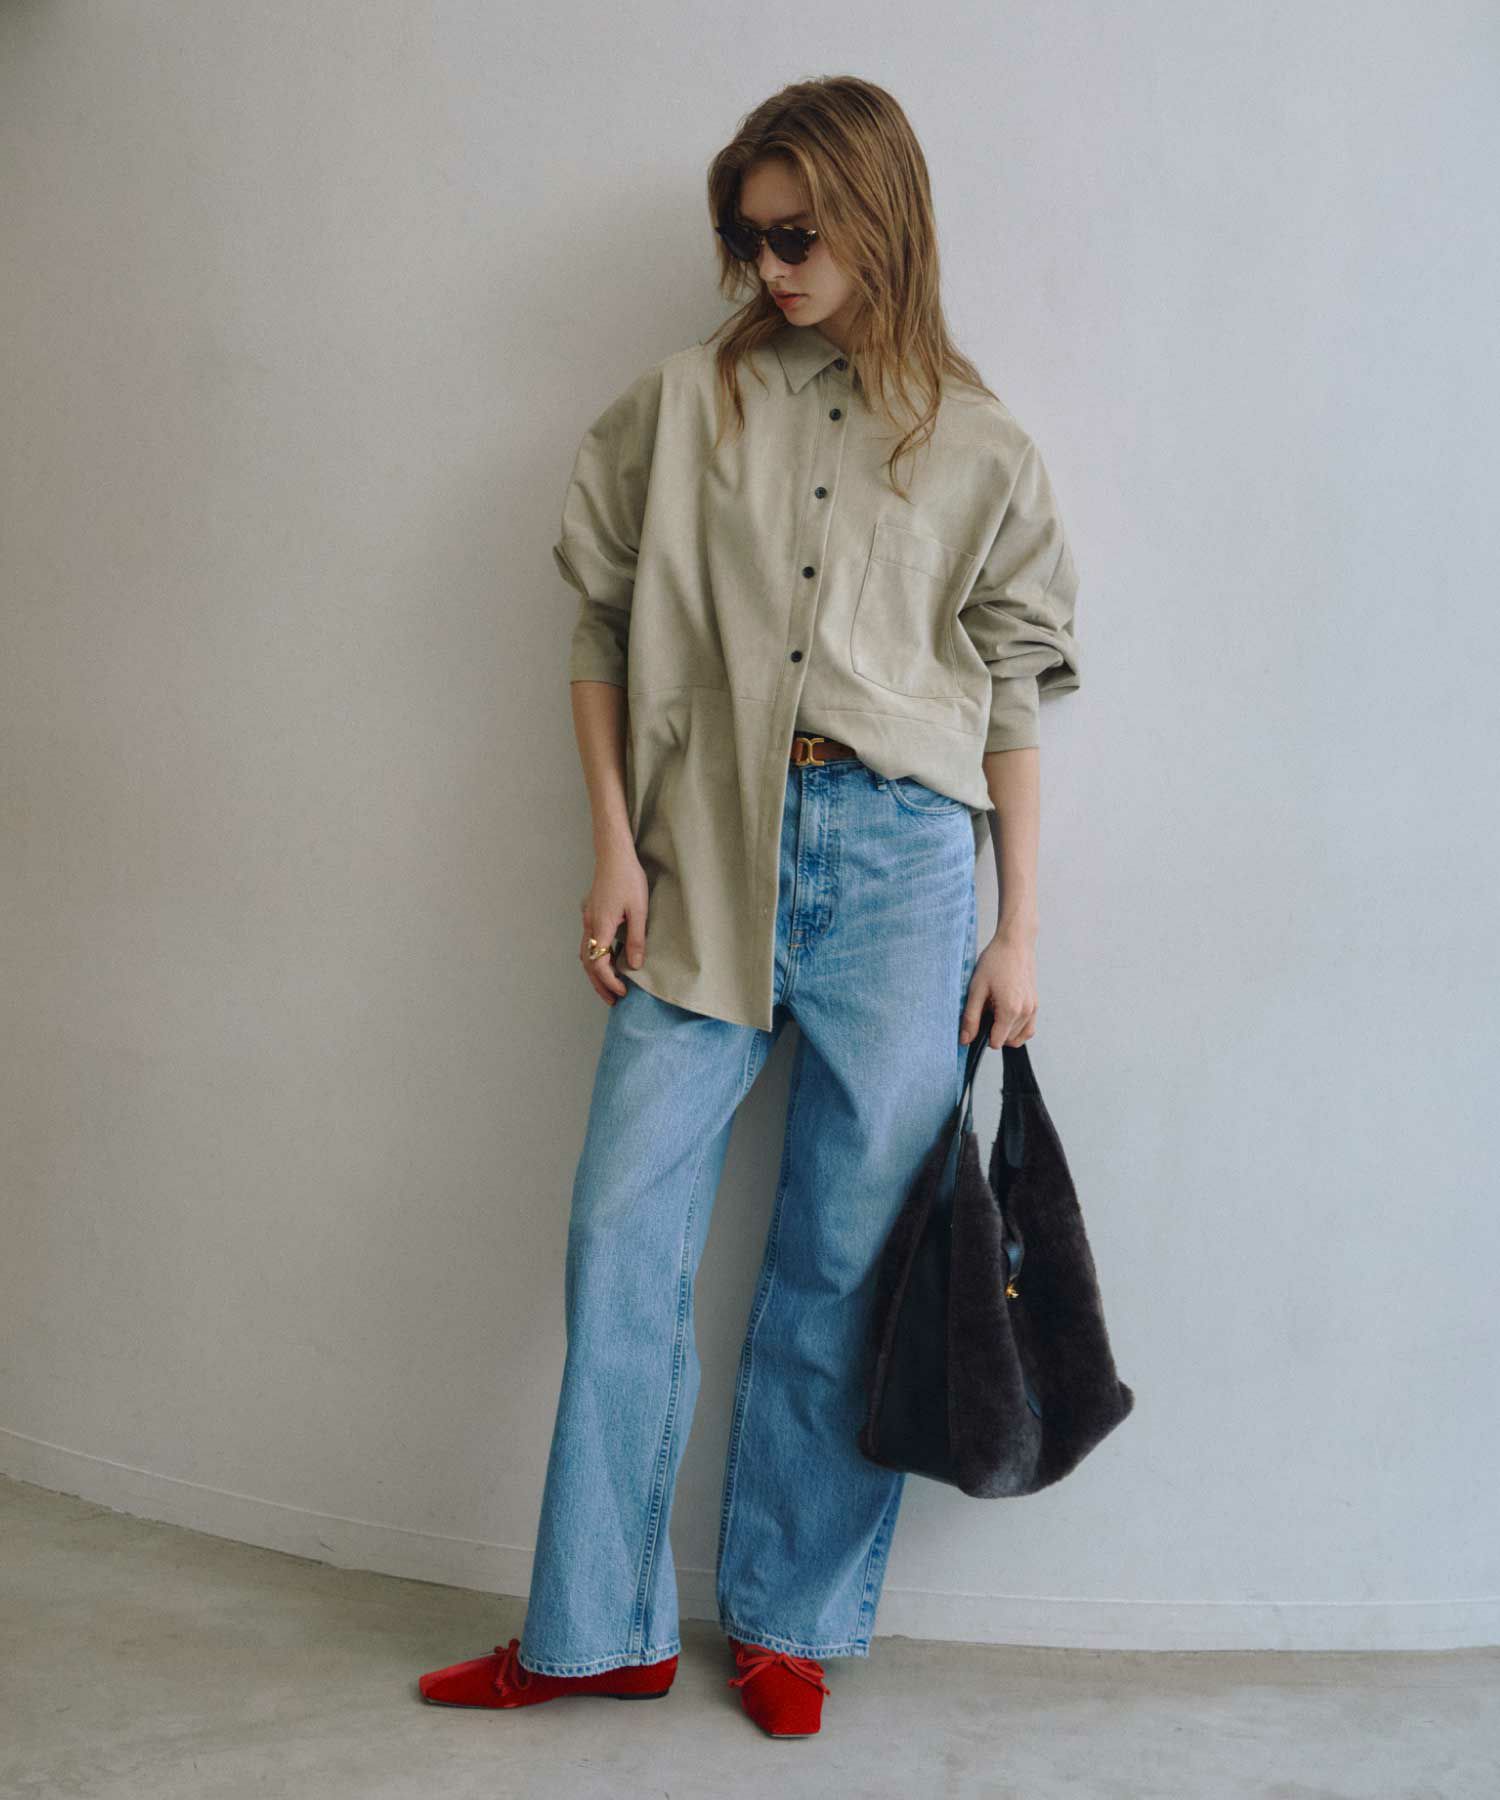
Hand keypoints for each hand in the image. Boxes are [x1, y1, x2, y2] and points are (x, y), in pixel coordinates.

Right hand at [579, 843, 648, 1004]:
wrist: (614, 855)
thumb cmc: (628, 878)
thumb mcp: (639, 910)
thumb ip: (636, 940)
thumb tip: (633, 965)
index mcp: (600, 926)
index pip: (599, 964)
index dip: (610, 982)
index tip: (622, 993)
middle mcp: (589, 925)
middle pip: (588, 964)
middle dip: (599, 985)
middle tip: (612, 1001)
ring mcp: (588, 919)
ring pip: (585, 954)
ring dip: (595, 973)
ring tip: (609, 986)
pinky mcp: (591, 913)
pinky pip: (589, 943)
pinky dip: (595, 958)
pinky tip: (607, 961)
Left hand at [959, 931, 1037, 1046]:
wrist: (1015, 943)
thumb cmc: (996, 961)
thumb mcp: (976, 989)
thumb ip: (970, 1018)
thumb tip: (965, 1040)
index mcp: (1010, 1010)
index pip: (996, 1043)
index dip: (983, 1036)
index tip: (977, 1021)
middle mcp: (1026, 1012)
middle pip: (1007, 1041)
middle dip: (994, 1032)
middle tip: (985, 1010)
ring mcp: (1033, 1009)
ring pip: (1019, 1037)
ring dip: (1006, 1031)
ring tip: (995, 1010)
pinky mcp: (1036, 1004)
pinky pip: (1029, 1028)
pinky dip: (1017, 1028)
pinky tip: (1005, 1014)